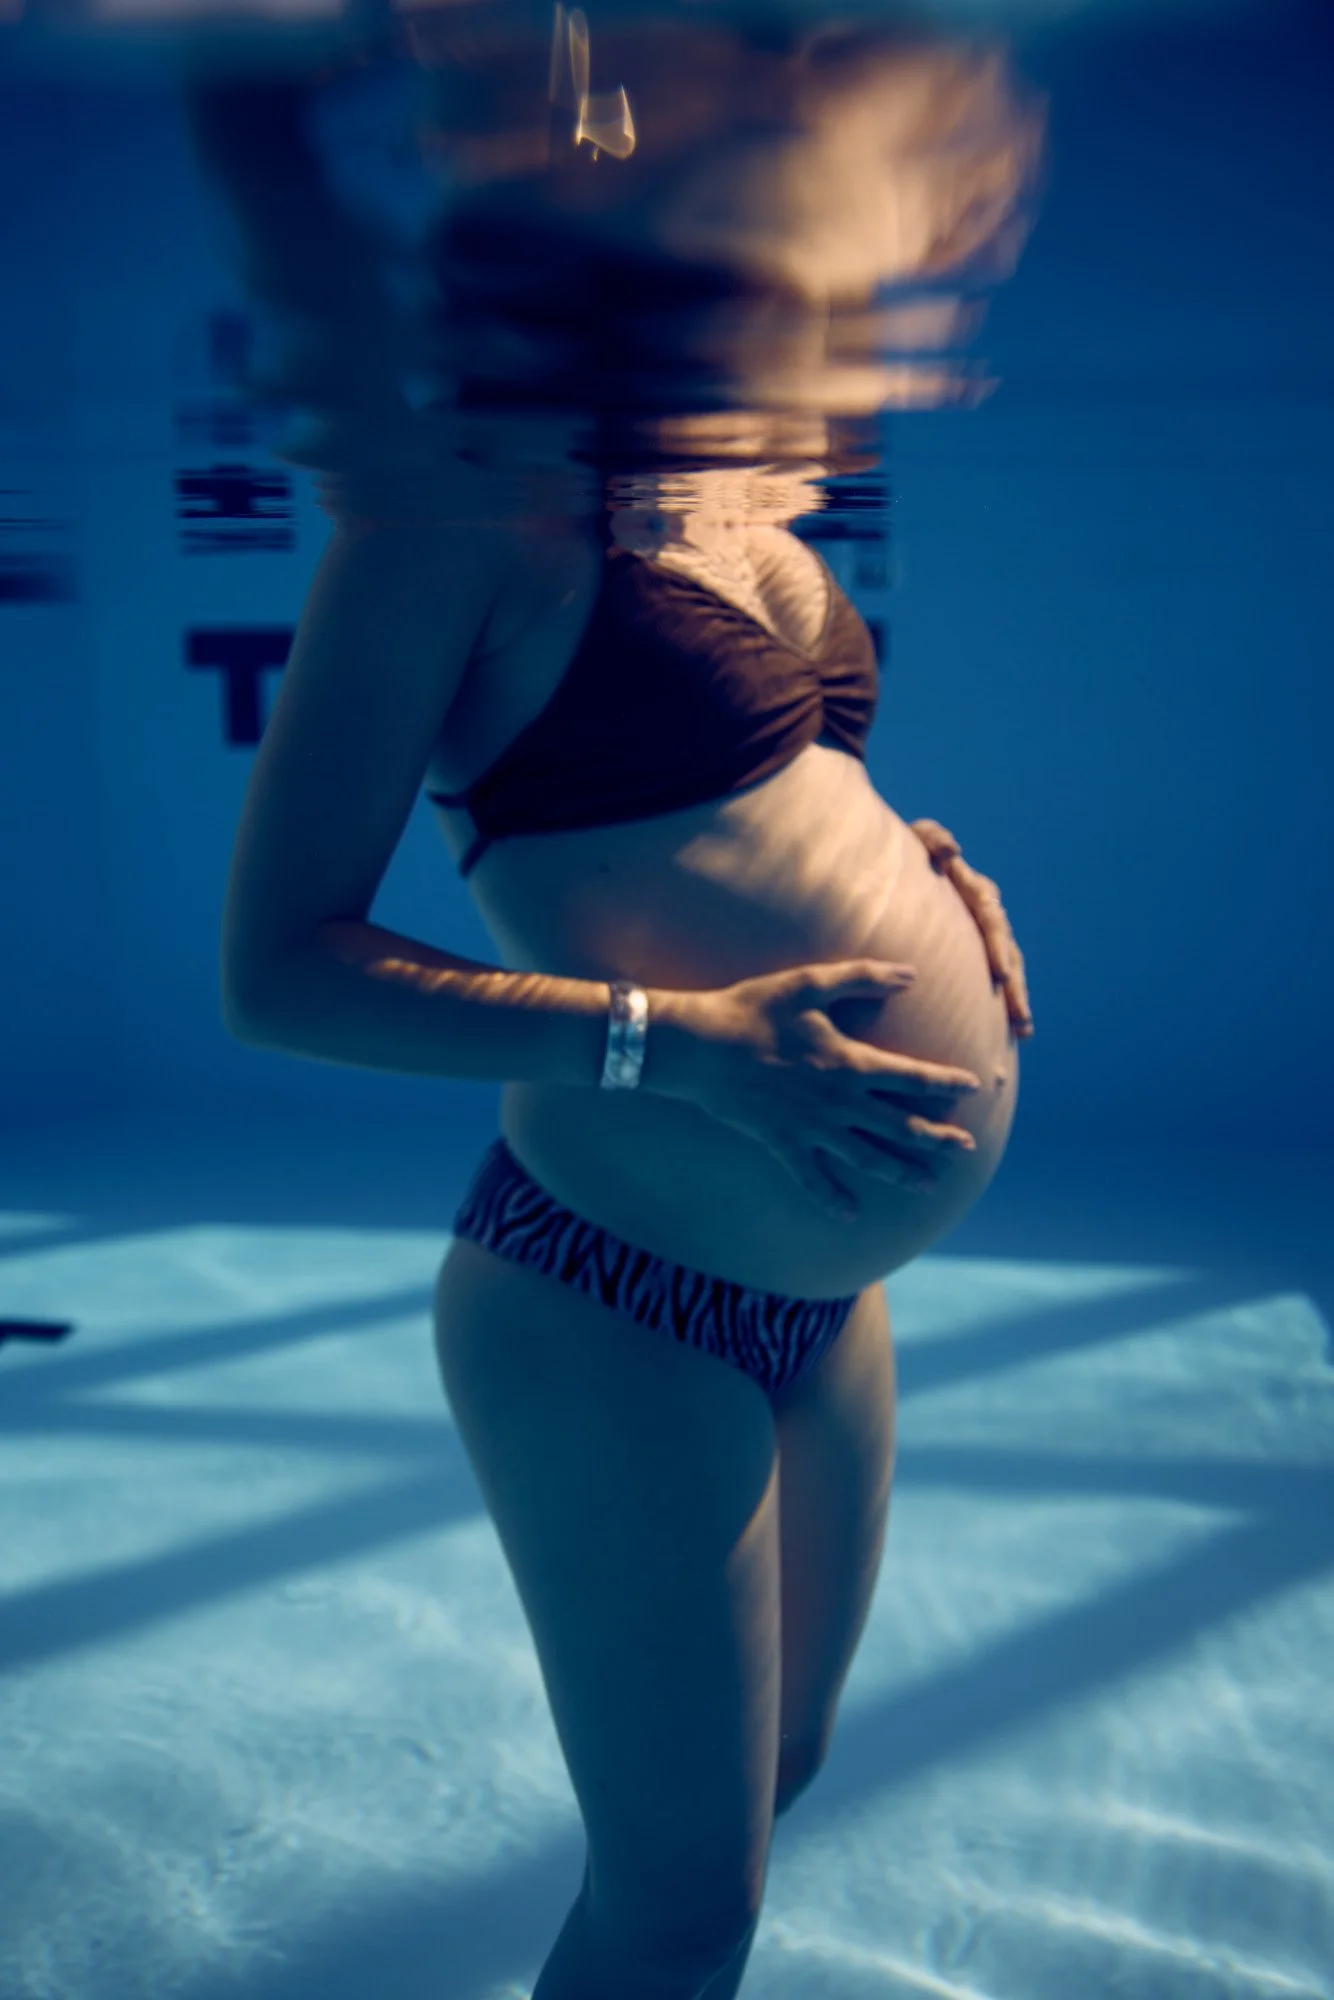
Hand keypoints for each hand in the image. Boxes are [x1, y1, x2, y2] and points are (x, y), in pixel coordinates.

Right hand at [658, 962, 982, 1219]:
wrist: (700, 1048)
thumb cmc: (755, 1010)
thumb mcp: (809, 983)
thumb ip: (862, 977)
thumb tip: (911, 973)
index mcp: (849, 1063)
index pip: (912, 1077)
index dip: (946, 1083)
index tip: (973, 1087)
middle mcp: (838, 1102)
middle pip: (900, 1125)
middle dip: (938, 1137)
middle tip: (967, 1149)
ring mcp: (811, 1128)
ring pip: (867, 1157)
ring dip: (901, 1172)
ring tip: (928, 1185)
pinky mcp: (783, 1144)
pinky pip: (813, 1178)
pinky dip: (831, 1198)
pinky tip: (850, 1216)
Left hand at [908, 819, 1033, 1037]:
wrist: (899, 865)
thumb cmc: (905, 851)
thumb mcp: (916, 839)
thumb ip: (932, 839)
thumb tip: (953, 851)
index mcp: (973, 890)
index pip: (992, 919)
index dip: (998, 946)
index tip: (1002, 974)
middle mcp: (985, 913)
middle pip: (1008, 952)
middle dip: (1015, 987)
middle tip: (1020, 1018)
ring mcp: (982, 934)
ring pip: (1008, 969)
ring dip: (1016, 1000)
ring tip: (1023, 1032)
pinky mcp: (974, 951)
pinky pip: (993, 978)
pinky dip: (1000, 1003)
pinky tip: (1008, 1033)